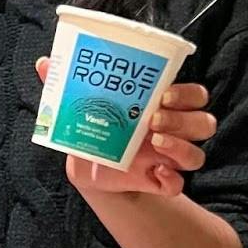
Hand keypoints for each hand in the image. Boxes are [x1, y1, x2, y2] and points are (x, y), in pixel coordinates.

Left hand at [36, 57, 216, 195]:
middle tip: (154, 118)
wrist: (88, 166)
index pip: (194, 95)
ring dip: (181, 147)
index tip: (163, 94)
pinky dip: (172, 180)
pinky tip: (155, 173)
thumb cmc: (95, 127)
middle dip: (184, 119)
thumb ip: (68, 84)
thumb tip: (44, 62)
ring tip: (154, 142)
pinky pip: (179, 184)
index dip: (187, 94)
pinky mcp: (160, 182)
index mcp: (161, 105)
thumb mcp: (82, 106)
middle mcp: (171, 130)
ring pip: (197, 154)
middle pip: (203, 122)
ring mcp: (169, 157)